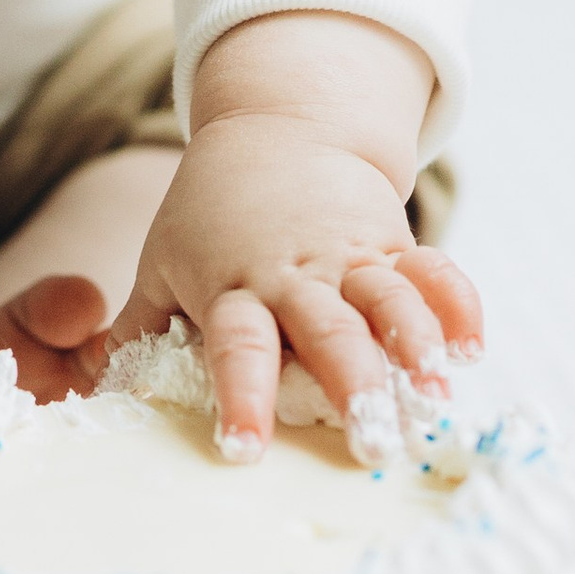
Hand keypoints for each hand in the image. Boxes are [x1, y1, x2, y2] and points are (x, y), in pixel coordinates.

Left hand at [111, 13, 482, 460]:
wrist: (278, 125)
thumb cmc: (210, 213)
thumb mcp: (164, 262)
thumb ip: (141, 329)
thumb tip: (102, 399)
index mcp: (234, 284)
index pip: (236, 346)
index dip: (242, 396)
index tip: (245, 449)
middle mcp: (297, 272)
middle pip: (327, 330)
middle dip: (352, 385)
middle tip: (373, 442)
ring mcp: (352, 253)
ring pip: (388, 300)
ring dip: (415, 347)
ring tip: (434, 398)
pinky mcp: (394, 241)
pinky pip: (432, 271)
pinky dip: (457, 305)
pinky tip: (472, 349)